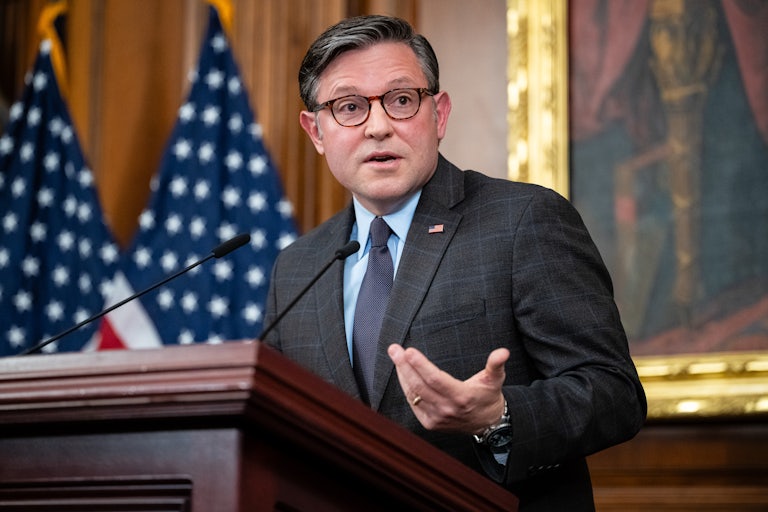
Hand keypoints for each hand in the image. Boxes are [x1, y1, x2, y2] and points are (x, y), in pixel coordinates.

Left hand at [387, 344, 509, 434]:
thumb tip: (503, 352)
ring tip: (396, 357)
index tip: (409, 351)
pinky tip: (402, 374)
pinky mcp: (430, 423)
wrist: (487, 423)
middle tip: (394, 349)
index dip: (420, 365)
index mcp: (461, 396)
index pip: (435, 379)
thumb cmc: (488, 397)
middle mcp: (447, 409)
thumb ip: (496, 364)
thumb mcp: (495, 379)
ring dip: (403, 375)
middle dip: (404, 366)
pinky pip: (413, 403)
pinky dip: (406, 388)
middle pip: (419, 385)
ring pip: (413, 394)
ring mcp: (437, 418)